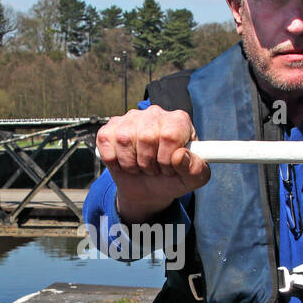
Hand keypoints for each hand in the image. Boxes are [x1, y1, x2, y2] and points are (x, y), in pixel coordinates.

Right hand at [95, 105, 210, 221]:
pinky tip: (124, 163)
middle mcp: (155, 114)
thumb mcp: (191, 179)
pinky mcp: (110, 128)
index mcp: (178, 121)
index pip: (170, 134)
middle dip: (148, 162)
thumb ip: (196, 169)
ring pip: (125, 139)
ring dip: (131, 163)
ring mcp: (130, 119)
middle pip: (146, 137)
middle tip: (153, 169)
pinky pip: (106, 142)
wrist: (147, 188)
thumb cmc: (171, 178)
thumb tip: (180, 156)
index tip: (168, 168)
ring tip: (140, 167)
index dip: (166, 158)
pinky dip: (114, 161)